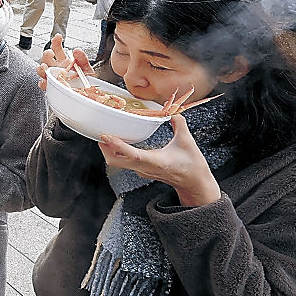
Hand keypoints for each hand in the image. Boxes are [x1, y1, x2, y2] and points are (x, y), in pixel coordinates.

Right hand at [35, 34, 93, 90]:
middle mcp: (56, 67)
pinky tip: (46, 81)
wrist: (88, 94)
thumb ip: (82, 58)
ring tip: (44, 67)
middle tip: (49, 53)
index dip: (56, 41)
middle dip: (46, 55)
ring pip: (42, 70)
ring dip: (42, 68)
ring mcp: (53, 77)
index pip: (57, 48)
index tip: (58, 37)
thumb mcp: (86, 67)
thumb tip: (77, 50)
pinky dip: (43, 83)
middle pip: (46, 58)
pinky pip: (44, 84)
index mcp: (64, 60)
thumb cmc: (86, 80)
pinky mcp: (52, 86)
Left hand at [98, 114, 221, 206]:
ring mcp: (142, 171)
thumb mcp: (188, 142)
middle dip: (106, 149)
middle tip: (101, 134)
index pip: (133, 155)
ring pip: (119, 163)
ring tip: (106, 136)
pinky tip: (118, 143)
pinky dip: (118, 153)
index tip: (106, 137)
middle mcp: (146, 168)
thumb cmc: (192, 165)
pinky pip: (124, 163)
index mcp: (157, 161)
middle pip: (117, 162)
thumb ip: (179, 124)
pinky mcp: (142, 171)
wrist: (194, 183)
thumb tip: (172, 112)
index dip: (118, 146)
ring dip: (110, 151)